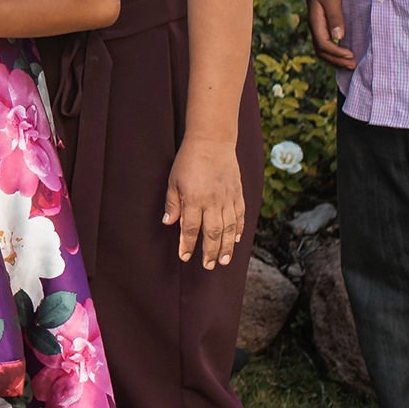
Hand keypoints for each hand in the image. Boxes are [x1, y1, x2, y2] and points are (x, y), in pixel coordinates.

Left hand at [163, 136, 246, 267]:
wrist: (212, 142)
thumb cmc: (188, 160)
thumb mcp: (173, 180)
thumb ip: (172, 203)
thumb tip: (168, 223)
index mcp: (194, 199)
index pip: (190, 228)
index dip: (187, 244)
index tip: (184, 256)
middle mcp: (213, 201)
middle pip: (212, 233)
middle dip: (210, 252)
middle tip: (208, 266)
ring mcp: (228, 198)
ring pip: (229, 228)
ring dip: (226, 246)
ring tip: (223, 261)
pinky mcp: (238, 193)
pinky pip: (240, 216)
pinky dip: (239, 230)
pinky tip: (235, 240)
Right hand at [305, 0, 353, 70]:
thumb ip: (335, 17)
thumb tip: (338, 37)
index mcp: (315, 23)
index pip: (323, 44)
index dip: (336, 52)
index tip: (351, 55)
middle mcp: (315, 29)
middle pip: (321, 52)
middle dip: (336, 61)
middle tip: (353, 65)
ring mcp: (318, 30)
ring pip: (323, 52)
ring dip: (335, 61)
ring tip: (350, 65)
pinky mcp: (324, 30)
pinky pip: (327, 47)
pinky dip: (335, 55)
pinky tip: (345, 57)